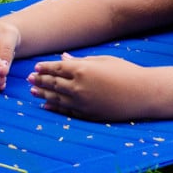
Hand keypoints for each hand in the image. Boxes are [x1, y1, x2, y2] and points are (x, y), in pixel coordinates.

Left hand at [28, 53, 149, 120]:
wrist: (142, 93)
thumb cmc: (127, 72)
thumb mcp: (105, 61)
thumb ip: (82, 61)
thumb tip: (63, 58)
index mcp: (82, 69)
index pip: (56, 68)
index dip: (44, 67)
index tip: (36, 67)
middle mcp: (77, 86)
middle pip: (52, 83)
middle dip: (39, 80)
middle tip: (29, 79)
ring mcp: (80, 102)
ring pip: (55, 97)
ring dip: (42, 93)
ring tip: (33, 91)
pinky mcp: (86, 114)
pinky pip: (64, 110)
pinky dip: (53, 107)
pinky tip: (46, 105)